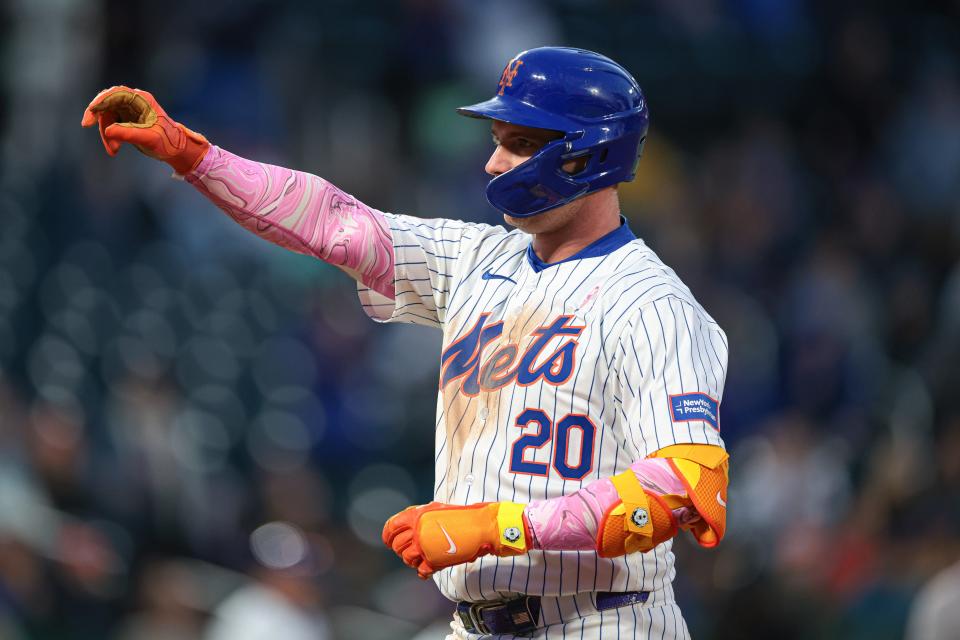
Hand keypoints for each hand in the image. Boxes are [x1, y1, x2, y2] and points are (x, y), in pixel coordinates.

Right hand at [81, 86, 209, 173]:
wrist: (175, 150)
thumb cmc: (168, 141)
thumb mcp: (149, 138)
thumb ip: (129, 133)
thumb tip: (107, 131)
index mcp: (142, 100)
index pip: (115, 93)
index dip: (100, 101)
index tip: (90, 113)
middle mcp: (134, 102)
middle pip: (107, 104)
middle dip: (99, 119)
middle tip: (87, 125)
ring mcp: (128, 111)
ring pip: (106, 116)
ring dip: (106, 133)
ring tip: (113, 151)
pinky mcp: (126, 120)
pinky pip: (110, 125)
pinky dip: (109, 137)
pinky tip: (114, 149)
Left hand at [382, 501, 528, 578]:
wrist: (480, 527)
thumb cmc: (462, 516)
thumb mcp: (436, 510)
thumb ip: (419, 517)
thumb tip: (407, 526)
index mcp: (416, 516)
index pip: (391, 528)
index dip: (388, 536)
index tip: (389, 542)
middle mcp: (416, 531)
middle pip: (397, 546)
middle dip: (401, 550)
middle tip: (411, 550)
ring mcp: (423, 547)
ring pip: (407, 559)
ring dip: (413, 560)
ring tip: (422, 557)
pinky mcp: (433, 561)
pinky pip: (420, 570)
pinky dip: (423, 571)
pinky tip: (428, 568)